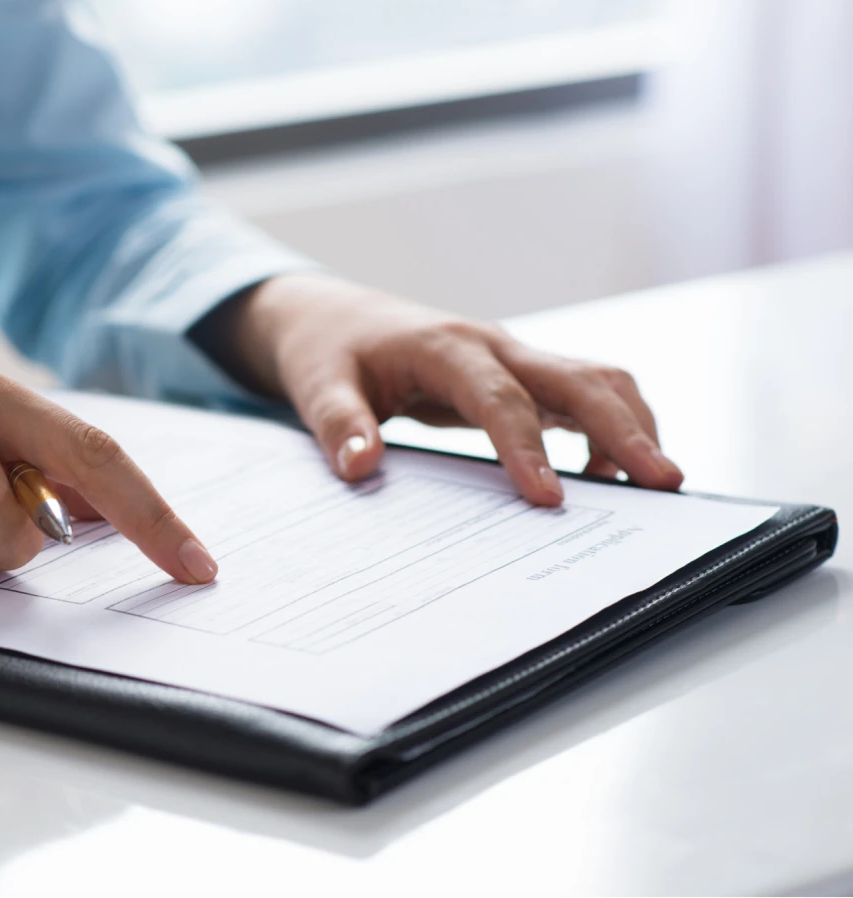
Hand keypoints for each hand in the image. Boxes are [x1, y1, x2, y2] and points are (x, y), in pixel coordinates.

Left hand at [196, 273, 683, 503]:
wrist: (335, 316)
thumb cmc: (330, 350)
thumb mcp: (317, 386)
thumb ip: (338, 425)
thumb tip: (360, 467)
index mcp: (444, 346)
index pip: (498, 397)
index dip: (526, 446)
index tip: (549, 499)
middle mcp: (492, 345)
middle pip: (577, 377)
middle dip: (624, 428)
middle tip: (664, 481)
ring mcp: (513, 357)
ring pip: (594, 379)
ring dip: (632, 424)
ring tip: (656, 484)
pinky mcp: (521, 375)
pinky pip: (581, 396)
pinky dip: (609, 429)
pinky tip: (607, 476)